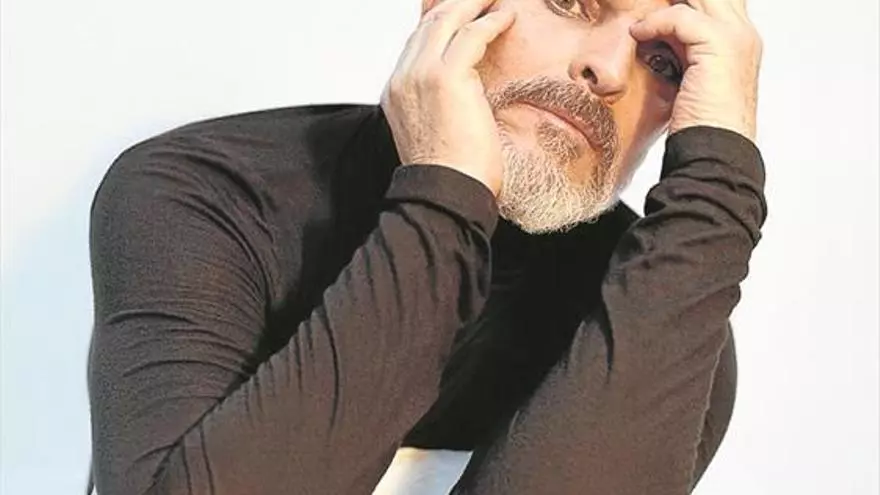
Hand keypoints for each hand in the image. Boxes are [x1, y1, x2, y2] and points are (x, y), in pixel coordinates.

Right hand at [380, 0, 514, 196]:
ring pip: (447, 19)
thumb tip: (465, 91)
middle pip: (429, 22)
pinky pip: (472, 34)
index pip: (417, 41)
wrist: (446, 191)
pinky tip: (507, 17)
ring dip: (475, 3)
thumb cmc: (449, 173)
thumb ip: (442, 103)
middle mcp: (403, 78)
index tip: (462, 10)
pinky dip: (492, 21)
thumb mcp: (437, 131)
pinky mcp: (446, 76)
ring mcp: (421, 74)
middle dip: (458, 3)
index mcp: (397, 92)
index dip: (441, 20)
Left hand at [630, 0, 762, 141]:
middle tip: (646, 11)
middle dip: (678, 0)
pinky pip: (680, 16)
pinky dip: (654, 23)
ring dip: (665, 5)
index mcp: (740, 41)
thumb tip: (653, 36)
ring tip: (641, 21)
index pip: (716, 1)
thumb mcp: (689, 78)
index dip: (686, 3)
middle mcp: (743, 34)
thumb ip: (680, 51)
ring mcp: (735, 37)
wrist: (714, 152)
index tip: (654, 13)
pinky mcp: (719, 46)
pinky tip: (639, 35)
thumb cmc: (700, 125)